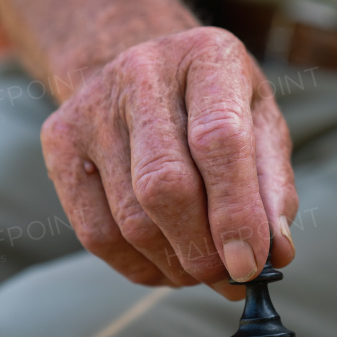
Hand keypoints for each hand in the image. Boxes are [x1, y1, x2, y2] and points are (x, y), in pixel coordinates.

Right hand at [41, 27, 296, 298]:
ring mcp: (92, 107)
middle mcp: (143, 72)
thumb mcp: (262, 126)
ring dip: (175, 265)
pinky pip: (96, 233)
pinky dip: (139, 267)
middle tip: (229, 279)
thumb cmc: (218, 105)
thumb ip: (274, 187)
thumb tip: (276, 254)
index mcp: (208, 56)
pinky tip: (167, 265)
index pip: (219, 140)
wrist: (145, 69)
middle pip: (164, 186)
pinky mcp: (60, 141)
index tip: (251, 265)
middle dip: (201, 248)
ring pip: (130, 219)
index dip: (235, 212)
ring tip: (203, 271)